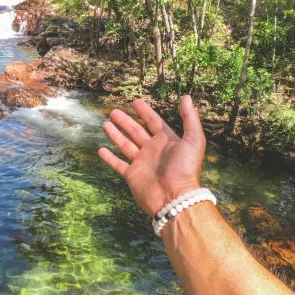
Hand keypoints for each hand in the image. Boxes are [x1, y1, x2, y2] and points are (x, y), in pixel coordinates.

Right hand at [98, 96, 205, 215]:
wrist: (175, 197)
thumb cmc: (185, 168)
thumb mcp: (193, 140)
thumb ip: (190, 118)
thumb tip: (186, 97)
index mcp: (167, 141)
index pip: (154, 122)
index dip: (145, 111)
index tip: (135, 101)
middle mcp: (153, 150)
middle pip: (136, 131)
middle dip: (125, 121)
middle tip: (113, 111)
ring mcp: (141, 163)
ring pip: (125, 145)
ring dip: (116, 135)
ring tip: (106, 125)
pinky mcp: (132, 175)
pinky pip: (118, 164)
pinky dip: (110, 157)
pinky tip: (101, 150)